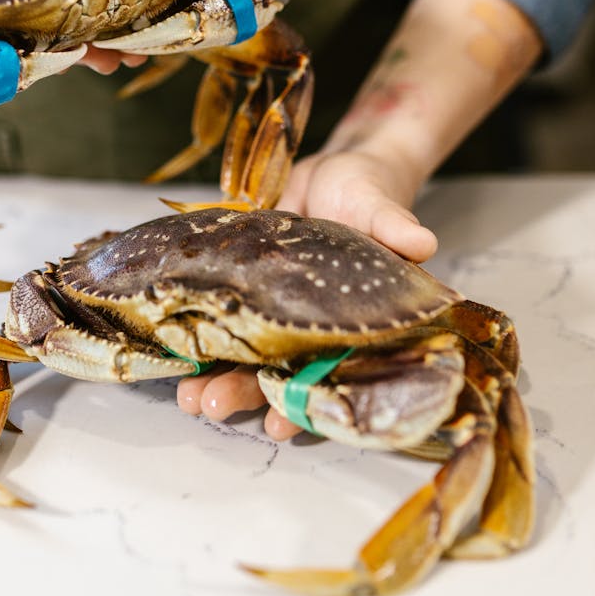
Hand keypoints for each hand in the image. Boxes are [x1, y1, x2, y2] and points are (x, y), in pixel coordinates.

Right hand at [0, 0, 145, 76]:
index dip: (31, 42)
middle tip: (109, 63)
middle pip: (42, 31)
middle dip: (76, 49)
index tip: (62, 55)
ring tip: (132, 55)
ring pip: (70, 20)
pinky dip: (112, 9)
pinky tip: (141, 25)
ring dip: (99, 37)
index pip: (1, 22)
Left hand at [175, 147, 436, 439]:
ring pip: (246, 353)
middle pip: (279, 371)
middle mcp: (312, 323)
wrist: (328, 171)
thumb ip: (393, 224)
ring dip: (216, 377)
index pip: (331, 371)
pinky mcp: (243, 285)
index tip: (281, 425)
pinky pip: (220, 316)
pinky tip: (171, 354)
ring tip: (188, 398)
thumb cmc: (365, 192)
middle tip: (213, 408)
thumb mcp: (377, 204)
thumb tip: (423, 241)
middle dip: (245, 393)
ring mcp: (275, 308)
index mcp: (354, 320)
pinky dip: (197, 336)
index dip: (307, 399)